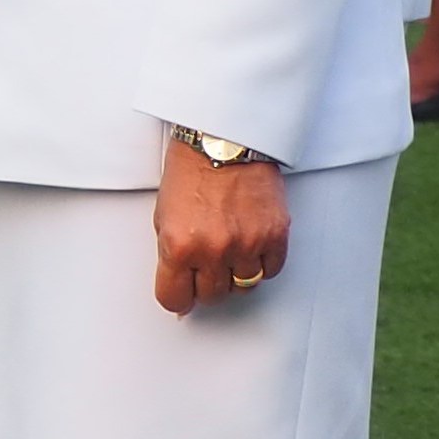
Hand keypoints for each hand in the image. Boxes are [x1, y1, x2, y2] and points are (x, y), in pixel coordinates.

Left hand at [153, 137, 290, 314]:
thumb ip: (172, 257)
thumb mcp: (164, 217)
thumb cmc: (191, 172)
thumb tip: (180, 289)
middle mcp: (213, 249)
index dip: (178, 297)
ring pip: (244, 286)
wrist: (224, 140)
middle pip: (212, 296)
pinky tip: (250, 243)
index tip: (182, 291)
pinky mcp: (275, 235)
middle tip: (206, 262)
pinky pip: (271, 270)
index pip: (175, 299)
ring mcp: (247, 244)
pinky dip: (261, 262)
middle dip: (207, 283)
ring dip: (236, 273)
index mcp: (179, 245)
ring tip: (229, 247)